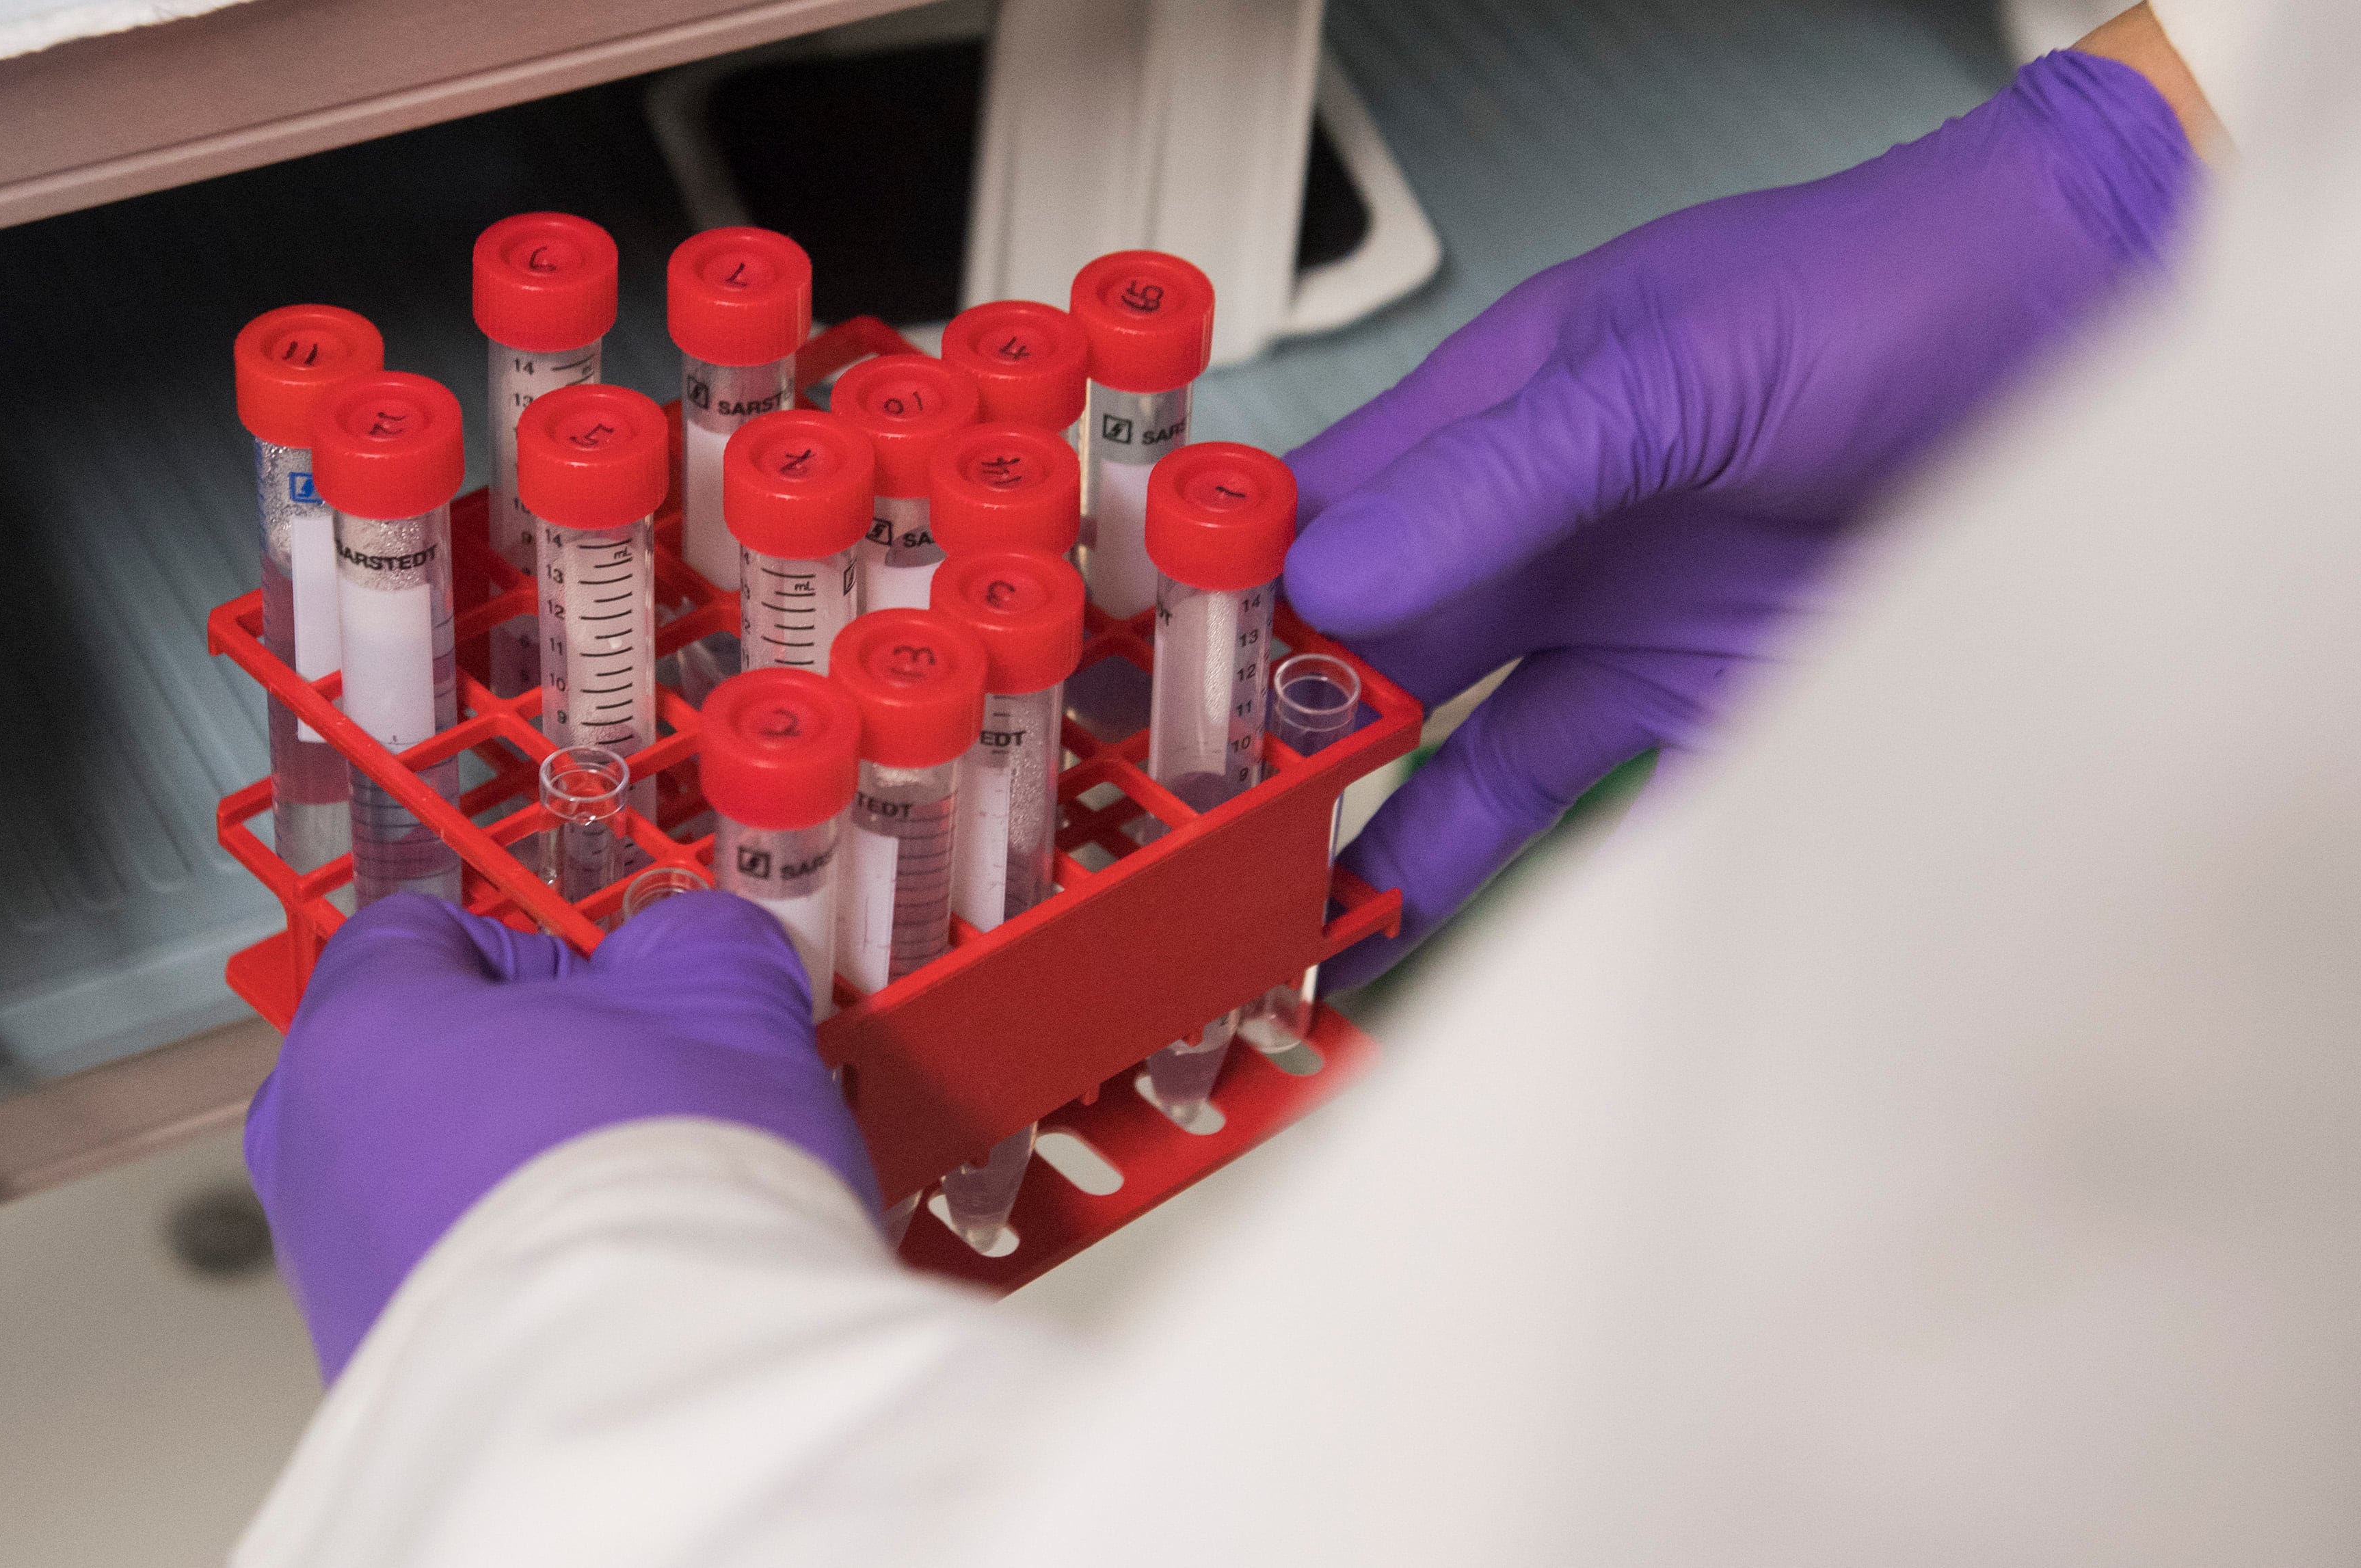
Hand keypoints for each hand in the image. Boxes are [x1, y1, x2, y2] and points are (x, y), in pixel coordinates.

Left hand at [245, 892, 876, 1379]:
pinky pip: (450, 1279)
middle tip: (637, 1088)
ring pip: (429, 1179)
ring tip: (637, 1199)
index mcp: (364, 1024)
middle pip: (416, 1064)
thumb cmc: (657, 1166)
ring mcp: (334, 1269)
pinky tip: (613, 1281)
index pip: (417, 935)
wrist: (648, 1381)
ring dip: (522, 1174)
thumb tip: (692, 951)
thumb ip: (700, 943)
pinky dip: (520, 1268)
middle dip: (526, 1068)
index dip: (533, 949)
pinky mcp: (380, 1369)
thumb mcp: (722, 994)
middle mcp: (312, 1144)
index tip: (612, 983)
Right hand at [1285, 49, 2193, 987]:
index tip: (1147, 702)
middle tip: (1201, 854)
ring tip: (1293, 929)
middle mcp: (1535, 538)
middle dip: (1280, 754)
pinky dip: (1523, 884)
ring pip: (1457, 758)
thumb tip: (1336, 574)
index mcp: (1493, 424)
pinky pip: (1590, 814)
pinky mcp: (1703, 713)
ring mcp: (1615, 632)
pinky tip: (1455, 939)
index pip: (1313, 525)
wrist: (2088, 338)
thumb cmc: (1881, 291)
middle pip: (1367, 662)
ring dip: (1378, 837)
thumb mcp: (1670, 370)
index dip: (1222, 611)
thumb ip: (1499, 475)